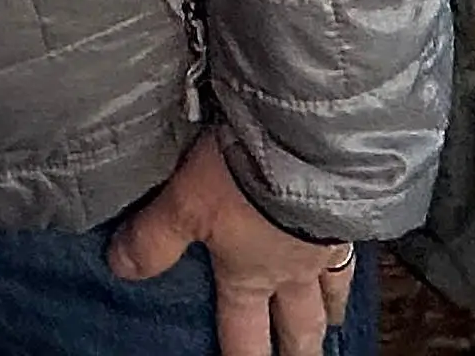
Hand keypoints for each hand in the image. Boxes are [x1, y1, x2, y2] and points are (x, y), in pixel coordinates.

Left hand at [111, 131, 362, 355]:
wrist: (311, 140)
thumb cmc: (246, 176)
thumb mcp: (186, 202)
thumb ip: (154, 238)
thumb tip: (119, 268)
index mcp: (250, 274)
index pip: (243, 335)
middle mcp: (292, 269)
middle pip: (298, 324)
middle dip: (297, 349)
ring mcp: (326, 243)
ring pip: (331, 288)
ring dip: (329, 308)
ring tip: (332, 321)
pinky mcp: (352, 210)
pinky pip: (355, 245)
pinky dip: (352, 256)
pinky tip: (352, 248)